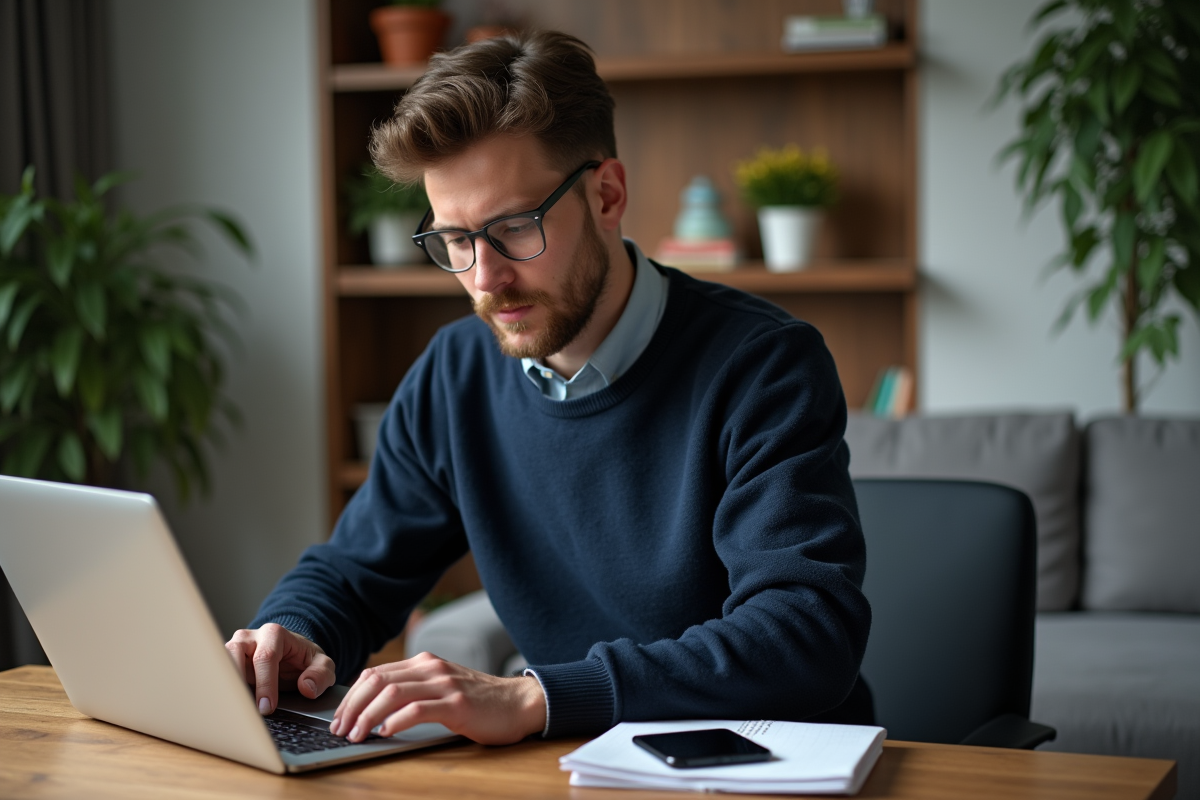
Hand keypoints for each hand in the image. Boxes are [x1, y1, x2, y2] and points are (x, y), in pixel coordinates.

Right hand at [225, 623, 336, 714]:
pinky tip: (223, 707)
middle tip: (243, 710)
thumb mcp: (322, 664)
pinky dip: (218, 690)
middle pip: (234, 653)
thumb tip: (307, 687)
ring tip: (229, 709)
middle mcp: (249, 638)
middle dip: (237, 682)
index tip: (267, 707)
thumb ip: (321, 674)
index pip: (265, 657)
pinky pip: (216, 675)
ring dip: (222, 685)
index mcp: (274, 634)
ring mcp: (233, 649)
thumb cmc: (303, 659)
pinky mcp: (224, 663)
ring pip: (219, 662)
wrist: (290, 654)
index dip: (265, 684)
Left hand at [331, 651, 545, 745]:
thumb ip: (415, 690)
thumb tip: (375, 708)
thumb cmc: (479, 701)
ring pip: (392, 694)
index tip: (339, 718)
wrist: (519, 703)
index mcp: (424, 664)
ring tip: (356, 734)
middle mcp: (431, 669)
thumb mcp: (442, 688)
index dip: (351, 696)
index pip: (375, 674)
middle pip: (377, 681)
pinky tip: (385, 733)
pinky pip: (418, 709)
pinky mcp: (458, 705)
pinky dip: (396, 721)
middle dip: (352, 707)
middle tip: (340, 729)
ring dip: (367, 716)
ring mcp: (445, 685)